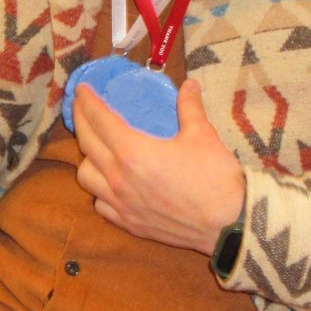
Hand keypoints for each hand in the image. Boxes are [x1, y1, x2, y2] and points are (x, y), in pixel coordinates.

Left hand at [73, 76, 244, 251]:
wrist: (229, 224)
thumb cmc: (215, 178)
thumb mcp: (203, 135)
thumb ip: (189, 107)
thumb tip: (189, 86)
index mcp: (133, 152)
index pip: (100, 120)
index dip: (88, 101)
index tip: (82, 90)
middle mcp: (119, 178)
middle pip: (86, 144)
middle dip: (81, 121)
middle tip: (81, 108)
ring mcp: (121, 204)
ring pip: (86, 177)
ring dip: (87, 158)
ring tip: (97, 148)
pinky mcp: (129, 224)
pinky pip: (100, 204)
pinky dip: (99, 190)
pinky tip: (110, 183)